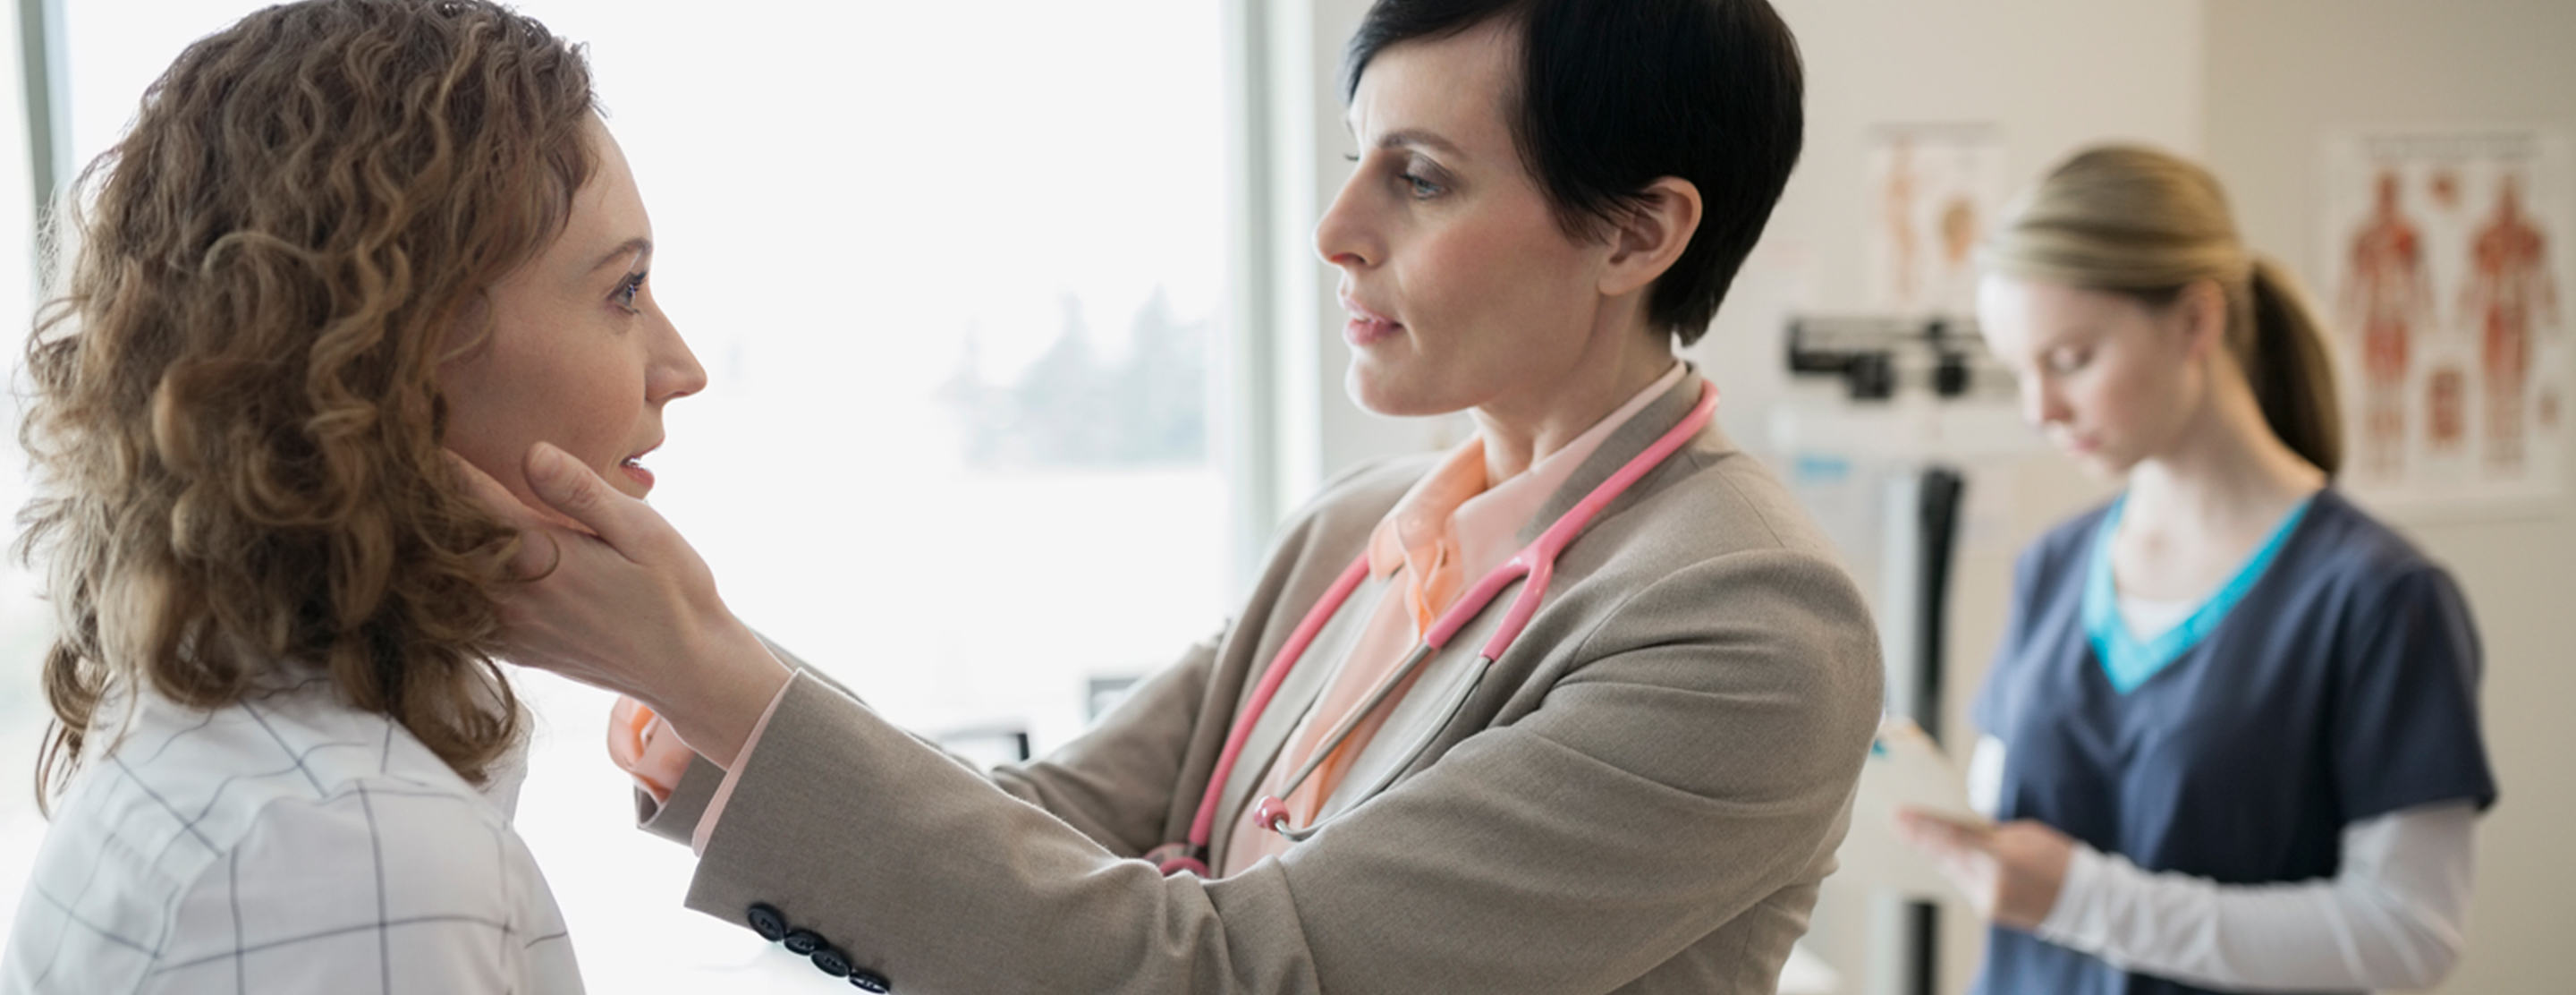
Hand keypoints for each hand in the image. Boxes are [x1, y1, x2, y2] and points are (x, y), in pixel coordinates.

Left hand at [449, 443, 789, 766]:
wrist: (687, 669)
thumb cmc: (674, 591)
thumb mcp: (644, 531)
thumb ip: (582, 493)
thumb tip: (531, 451)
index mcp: (541, 555)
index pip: (466, 495)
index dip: (440, 458)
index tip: (423, 428)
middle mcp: (511, 595)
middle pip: (438, 538)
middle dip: (425, 499)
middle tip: (412, 460)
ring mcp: (507, 628)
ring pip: (438, 579)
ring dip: (430, 544)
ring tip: (423, 506)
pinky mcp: (511, 649)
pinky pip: (456, 612)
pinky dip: (446, 583)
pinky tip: (457, 560)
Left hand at [1894, 807, 2074, 930]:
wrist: (2084, 901)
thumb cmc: (2057, 858)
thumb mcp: (2025, 833)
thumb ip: (1988, 832)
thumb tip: (1957, 827)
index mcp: (2001, 858)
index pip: (1952, 840)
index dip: (1923, 829)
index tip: (1900, 817)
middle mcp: (1990, 883)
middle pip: (1945, 857)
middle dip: (1920, 839)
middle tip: (1896, 823)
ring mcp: (1988, 901)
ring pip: (1952, 871)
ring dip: (1937, 854)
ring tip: (1913, 834)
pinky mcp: (1989, 911)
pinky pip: (1965, 884)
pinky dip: (1957, 869)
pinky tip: (1947, 857)